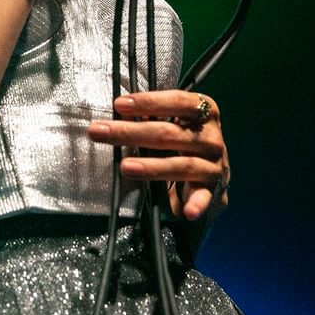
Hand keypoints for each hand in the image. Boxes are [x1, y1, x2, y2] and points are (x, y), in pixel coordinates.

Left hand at [87, 90, 229, 220]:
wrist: (212, 175)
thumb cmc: (185, 143)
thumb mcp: (172, 124)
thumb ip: (150, 117)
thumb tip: (120, 111)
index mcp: (205, 112)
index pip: (178, 102)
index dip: (149, 102)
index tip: (120, 104)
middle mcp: (212, 137)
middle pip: (170, 133)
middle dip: (131, 132)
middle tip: (100, 132)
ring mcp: (214, 164)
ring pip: (181, 165)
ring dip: (151, 167)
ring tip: (125, 167)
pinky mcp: (213, 190)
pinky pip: (204, 198)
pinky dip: (197, 204)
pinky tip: (186, 212)